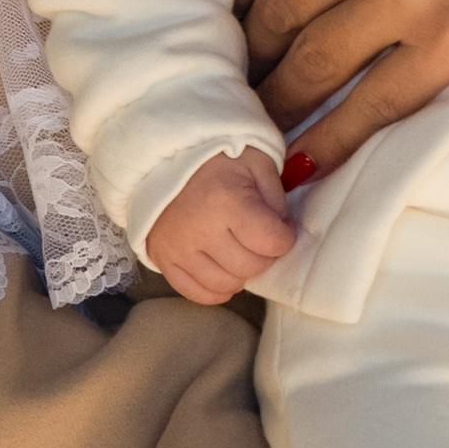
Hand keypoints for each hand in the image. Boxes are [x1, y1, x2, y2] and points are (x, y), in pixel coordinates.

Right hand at [142, 148, 294, 304]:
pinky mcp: (163, 258)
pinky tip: (224, 273)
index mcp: (228, 201)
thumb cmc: (216, 157)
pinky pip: (195, 292)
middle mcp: (201, 230)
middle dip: (265, 256)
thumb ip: (276, 198)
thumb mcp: (257, 162)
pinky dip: (216, 290)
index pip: (272, 242)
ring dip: (242, 273)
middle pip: (250, 266)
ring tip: (242, 251)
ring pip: (225, 284)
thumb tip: (282, 231)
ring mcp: (179, 248)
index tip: (283, 227)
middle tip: (261, 238)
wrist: (164, 155)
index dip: (286, 237)